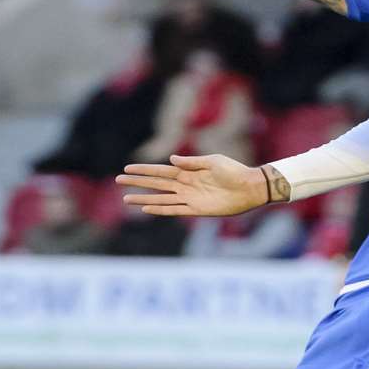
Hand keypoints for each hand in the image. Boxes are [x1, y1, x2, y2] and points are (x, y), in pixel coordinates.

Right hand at [117, 155, 277, 216]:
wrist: (249, 187)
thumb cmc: (234, 171)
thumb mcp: (213, 161)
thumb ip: (192, 162)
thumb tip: (171, 159)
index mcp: (189, 171)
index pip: (161, 170)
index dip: (144, 170)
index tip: (127, 168)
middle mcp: (186, 185)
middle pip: (156, 183)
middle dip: (138, 182)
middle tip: (119, 180)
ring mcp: (190, 198)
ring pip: (161, 198)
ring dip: (143, 198)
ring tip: (126, 199)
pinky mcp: (196, 209)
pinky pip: (174, 210)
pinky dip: (160, 209)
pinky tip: (146, 208)